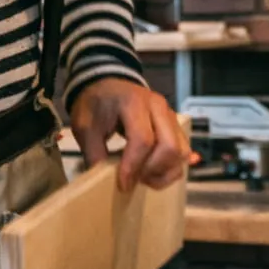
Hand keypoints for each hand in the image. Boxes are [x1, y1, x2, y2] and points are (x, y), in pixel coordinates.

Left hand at [68, 77, 188, 190]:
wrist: (107, 84)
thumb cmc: (96, 105)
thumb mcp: (86, 128)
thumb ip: (94, 154)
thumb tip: (104, 182)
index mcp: (133, 103)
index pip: (143, 139)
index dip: (134, 166)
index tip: (123, 184)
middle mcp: (158, 108)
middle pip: (169, 147)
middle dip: (153, 170)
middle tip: (134, 180)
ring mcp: (171, 116)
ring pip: (181, 152)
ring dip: (164, 171)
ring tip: (143, 176)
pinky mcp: (176, 125)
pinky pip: (183, 151)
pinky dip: (171, 167)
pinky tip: (154, 172)